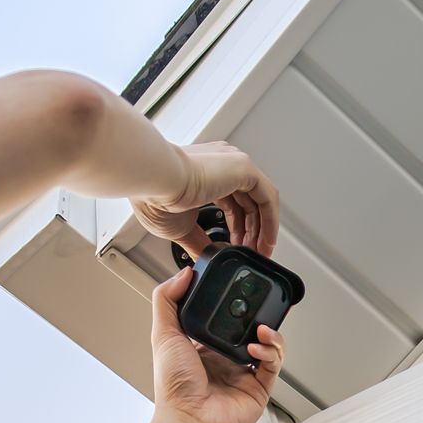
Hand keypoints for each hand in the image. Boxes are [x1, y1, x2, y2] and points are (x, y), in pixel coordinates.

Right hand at [132, 141, 280, 258]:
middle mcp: (221, 164)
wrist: (152, 179)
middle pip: (248, 202)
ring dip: (263, 230)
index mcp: (204, 172)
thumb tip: (205, 258)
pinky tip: (267, 241)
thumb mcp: (179, 227)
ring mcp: (233, 163)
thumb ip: (197, 241)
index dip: (238, 228)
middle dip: (253, 232)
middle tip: (253, 254)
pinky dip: (270, 221)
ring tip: (260, 253)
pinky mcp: (243, 167)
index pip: (231, 201)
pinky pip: (267, 197)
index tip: (238, 248)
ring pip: (261, 199)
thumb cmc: (152, 194)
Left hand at [147, 265, 284, 422]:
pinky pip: (274, 363)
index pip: (224, 318)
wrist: (190, 420)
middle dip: (259, 316)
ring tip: (261, 328)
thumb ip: (167, 300)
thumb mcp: (163, 334)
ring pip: (268, 344)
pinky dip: (271, 351)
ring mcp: (243, 373)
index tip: (240, 289)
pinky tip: (258, 346)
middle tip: (260, 305)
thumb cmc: (174, 387)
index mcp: (203, 346)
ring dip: (269, 332)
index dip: (234, 304)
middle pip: (250, 329)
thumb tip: (183, 273)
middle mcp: (225, 359)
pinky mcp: (259, 387)